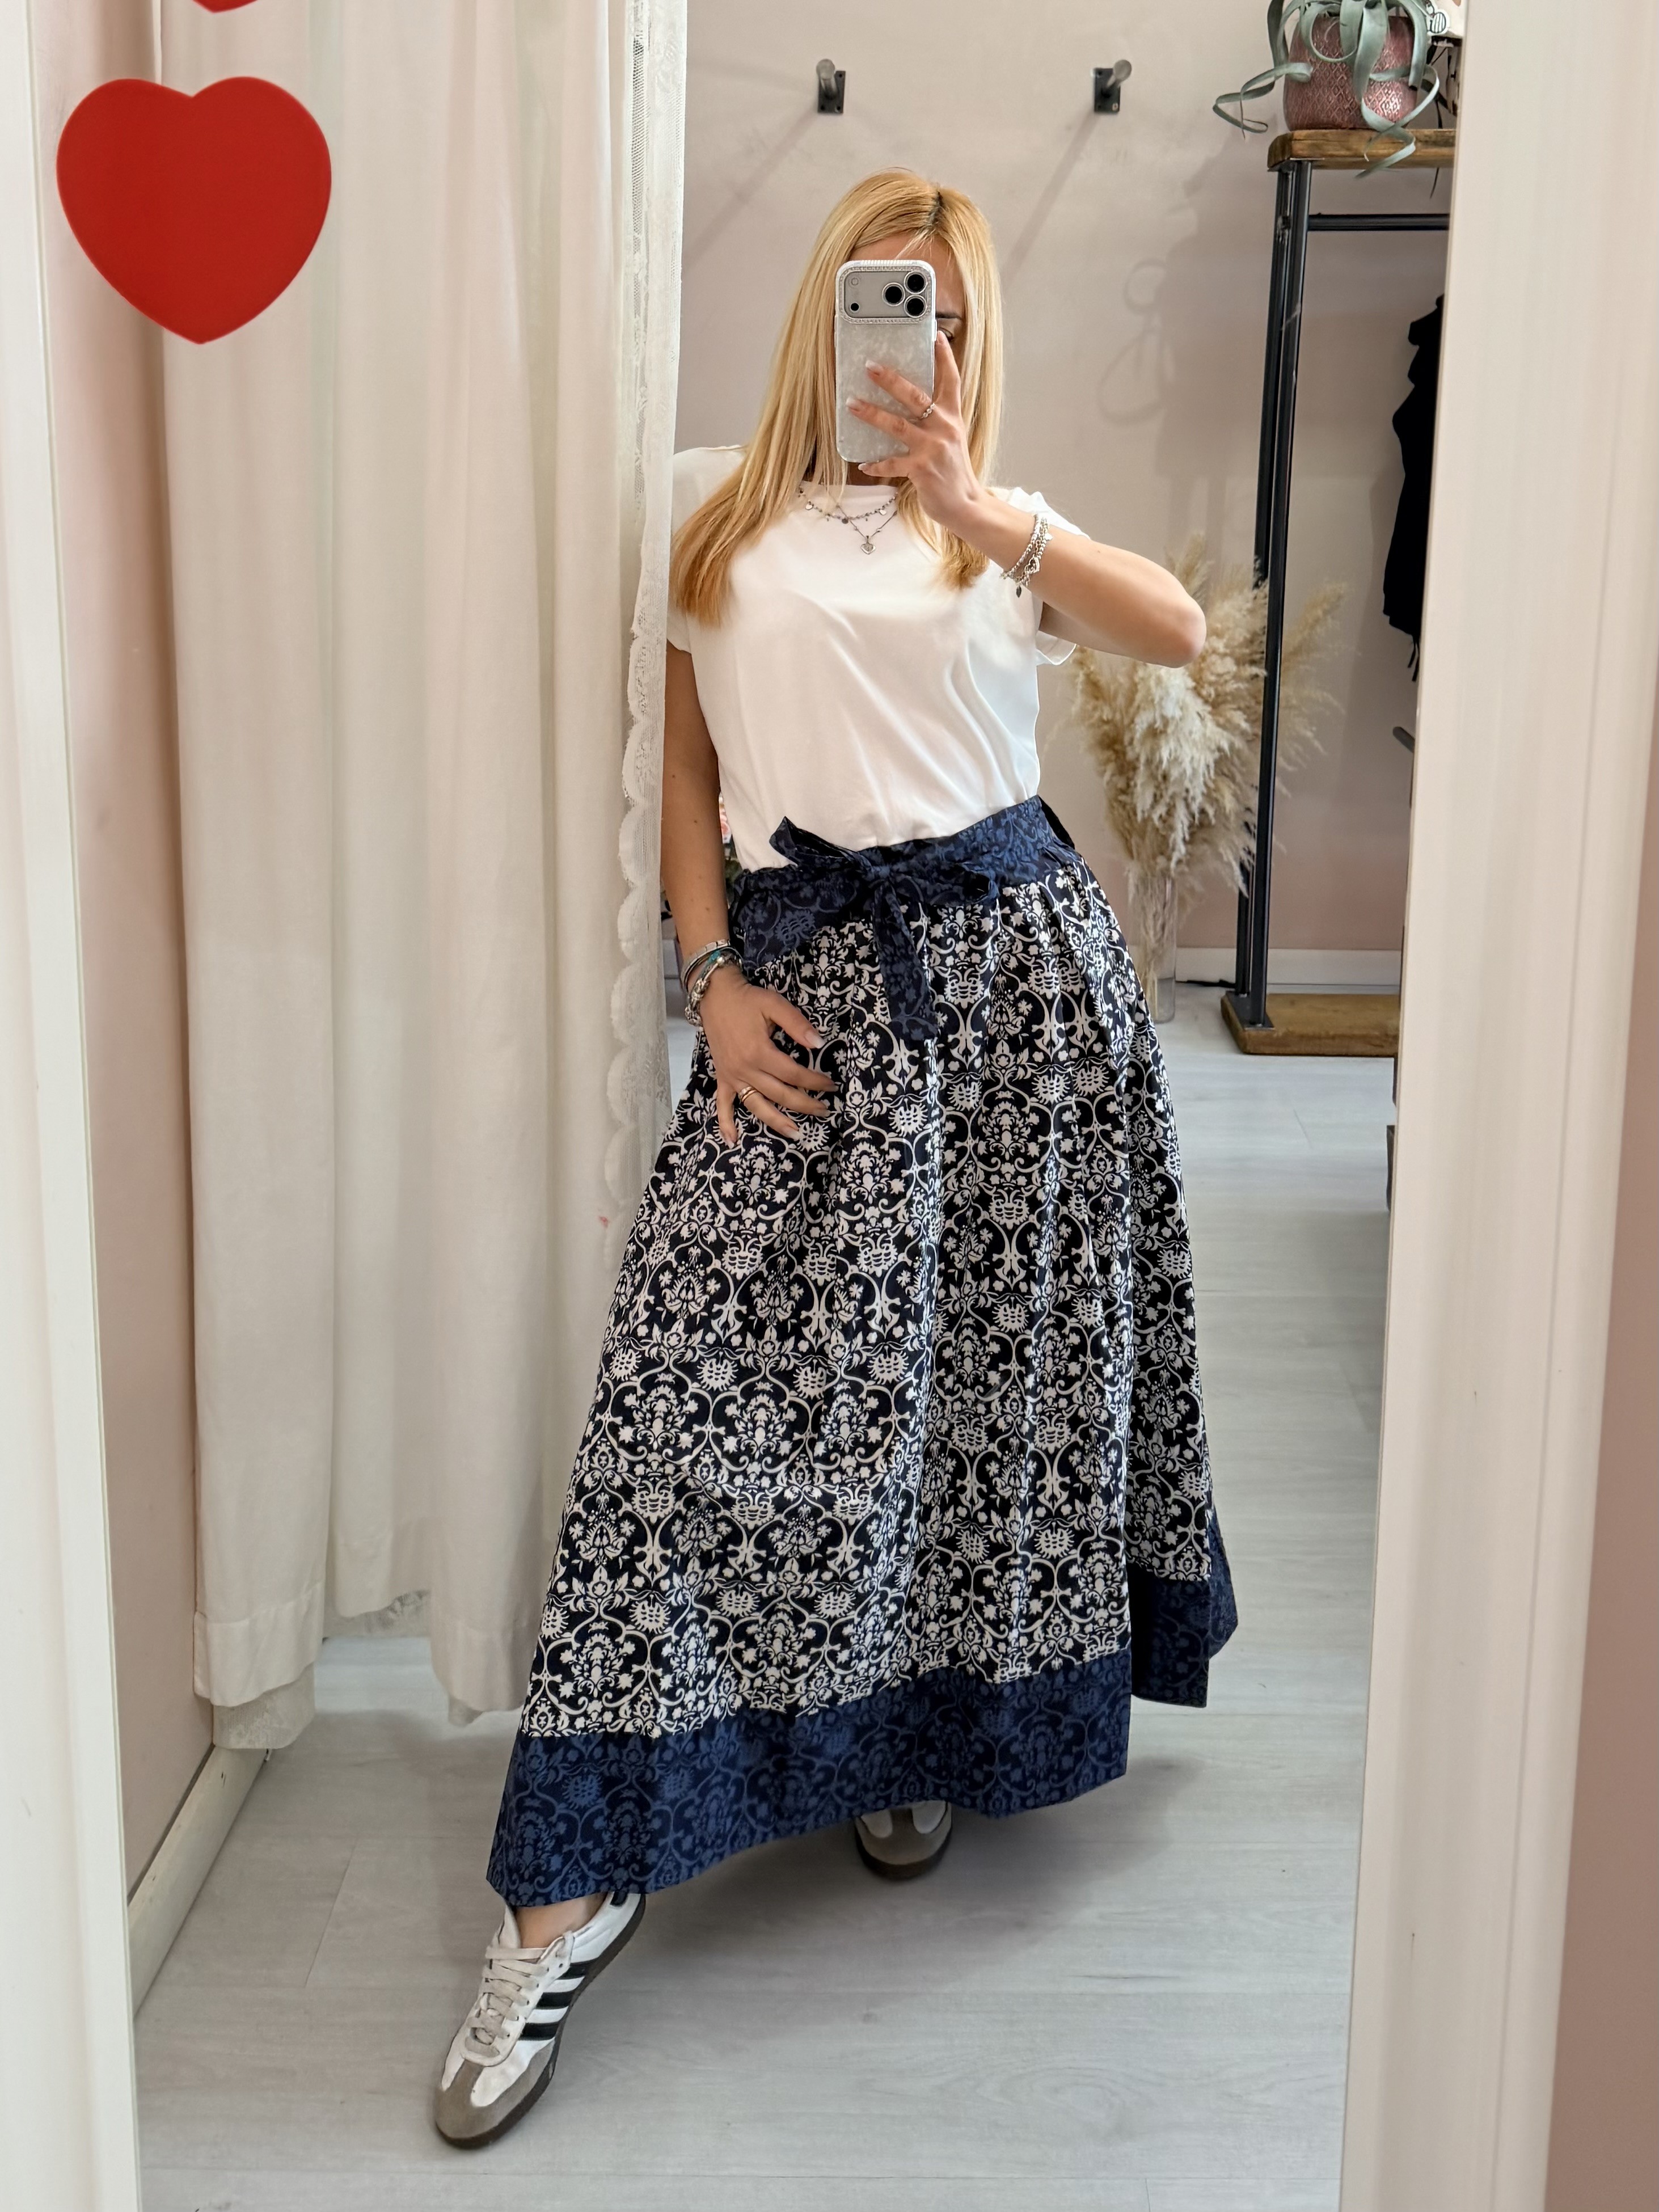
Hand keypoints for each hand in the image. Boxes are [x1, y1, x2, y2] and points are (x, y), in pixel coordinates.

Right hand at [697, 965, 836, 1142]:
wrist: (715, 995)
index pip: (794, 1074)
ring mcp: (733, 1076)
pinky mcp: (722, 1078)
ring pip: (757, 1105)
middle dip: (805, 1104)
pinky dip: (726, 1123)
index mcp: (760, 1052)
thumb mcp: (774, 1004)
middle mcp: (746, 1069)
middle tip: (824, 1110)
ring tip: (796, 1133)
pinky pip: (723, 1105)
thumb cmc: (747, 1000)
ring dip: (777, 1122)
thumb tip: (819, 1043)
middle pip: (780, 1094)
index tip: (831, 1085)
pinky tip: (732, 1140)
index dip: (815, 1081)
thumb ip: (797, 1024)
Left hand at [847, 332, 981, 531]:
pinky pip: (892, 464)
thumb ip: (936, 419)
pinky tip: (863, 464)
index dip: (944, 357)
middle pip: (915, 396)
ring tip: (852, 404)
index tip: (935, 335)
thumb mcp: (952, 437)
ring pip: (897, 425)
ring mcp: (932, 449)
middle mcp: (943, 428)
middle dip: (890, 379)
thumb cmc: (954, 470)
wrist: (965, 504)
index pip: (951, 380)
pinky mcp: (921, 470)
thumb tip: (911, 403)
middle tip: (869, 366)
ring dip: (872, 413)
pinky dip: (876, 464)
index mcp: (953, 416)